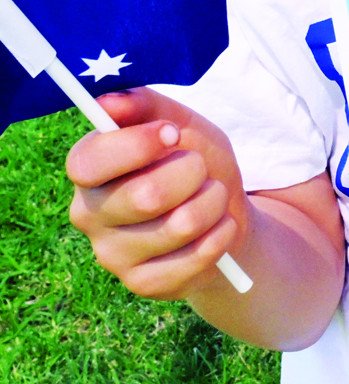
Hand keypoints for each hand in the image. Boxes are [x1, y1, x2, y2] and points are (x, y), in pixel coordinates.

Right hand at [66, 88, 250, 299]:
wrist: (226, 213)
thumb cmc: (194, 162)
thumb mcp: (179, 123)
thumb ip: (145, 107)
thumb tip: (109, 100)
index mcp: (90, 172)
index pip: (87, 162)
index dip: (137, 145)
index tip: (172, 134)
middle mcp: (90, 215)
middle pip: (146, 195)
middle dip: (193, 173)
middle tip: (200, 169)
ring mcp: (113, 255)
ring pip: (179, 225)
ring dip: (213, 202)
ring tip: (212, 197)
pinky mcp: (143, 283)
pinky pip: (196, 256)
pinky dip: (222, 234)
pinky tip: (217, 229)